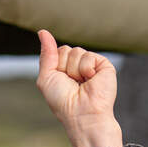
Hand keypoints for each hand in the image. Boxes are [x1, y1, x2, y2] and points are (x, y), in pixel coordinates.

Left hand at [36, 30, 121, 146]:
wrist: (81, 114)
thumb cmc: (63, 102)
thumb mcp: (47, 77)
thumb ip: (47, 54)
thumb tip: (43, 31)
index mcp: (66, 68)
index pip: (57, 51)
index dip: (56, 66)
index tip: (61, 82)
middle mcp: (79, 65)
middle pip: (66, 49)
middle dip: (64, 67)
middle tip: (72, 84)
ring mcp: (92, 64)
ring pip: (76, 52)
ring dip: (74, 71)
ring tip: (82, 84)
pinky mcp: (104, 65)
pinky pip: (88, 56)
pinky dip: (85, 69)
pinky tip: (90, 80)